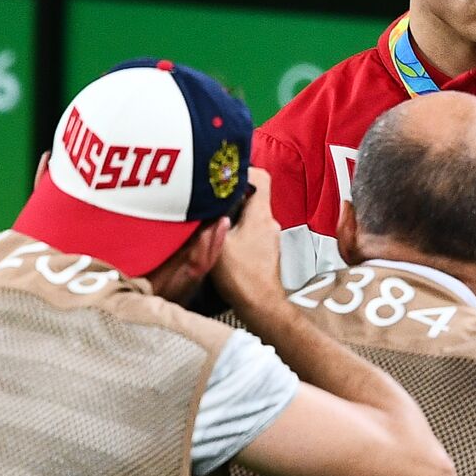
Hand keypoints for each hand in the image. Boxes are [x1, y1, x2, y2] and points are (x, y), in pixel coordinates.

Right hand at [213, 168, 286, 307]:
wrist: (260, 304)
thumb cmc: (242, 277)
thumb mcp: (218, 244)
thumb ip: (212, 220)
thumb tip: (206, 203)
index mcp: (260, 214)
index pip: (260, 177)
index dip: (242, 171)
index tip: (223, 176)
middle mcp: (269, 221)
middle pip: (252, 195)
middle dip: (230, 195)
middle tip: (210, 200)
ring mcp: (269, 236)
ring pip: (250, 213)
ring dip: (232, 214)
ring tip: (212, 221)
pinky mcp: (265, 249)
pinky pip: (251, 229)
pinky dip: (237, 229)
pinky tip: (222, 240)